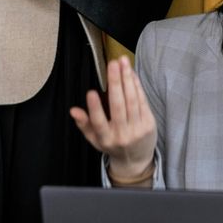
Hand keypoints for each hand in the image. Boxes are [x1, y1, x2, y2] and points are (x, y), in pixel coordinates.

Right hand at [70, 57, 156, 184]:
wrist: (136, 160)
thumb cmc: (112, 145)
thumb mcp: (95, 140)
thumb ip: (84, 124)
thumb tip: (73, 111)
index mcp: (105, 139)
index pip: (99, 123)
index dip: (95, 108)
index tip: (91, 92)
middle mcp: (122, 135)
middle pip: (118, 107)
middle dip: (115, 83)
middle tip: (112, 64)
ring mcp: (137, 129)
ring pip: (132, 101)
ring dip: (127, 79)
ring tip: (122, 62)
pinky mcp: (149, 124)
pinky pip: (142, 101)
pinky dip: (137, 85)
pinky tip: (131, 73)